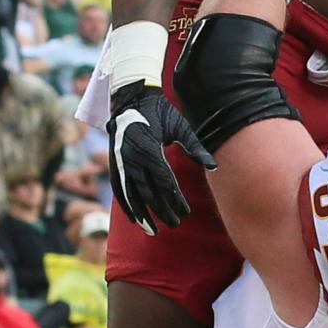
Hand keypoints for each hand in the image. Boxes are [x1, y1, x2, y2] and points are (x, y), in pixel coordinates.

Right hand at [108, 82, 214, 235]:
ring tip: (152, 230)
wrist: (132, 98)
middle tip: (174, 224)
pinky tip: (135, 218)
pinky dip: (126, 204)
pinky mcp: (114, 163)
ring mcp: (120, 161)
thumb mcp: (180, 126)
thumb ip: (195, 148)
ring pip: (131, 194)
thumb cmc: (161, 112)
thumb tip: (214, 167)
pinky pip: (119, 189)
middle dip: (161, 210)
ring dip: (141, 213)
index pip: (163, 181)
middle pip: (148, 191)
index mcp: (149, 147)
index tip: (185, 213)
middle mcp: (132, 157)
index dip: (173, 199)